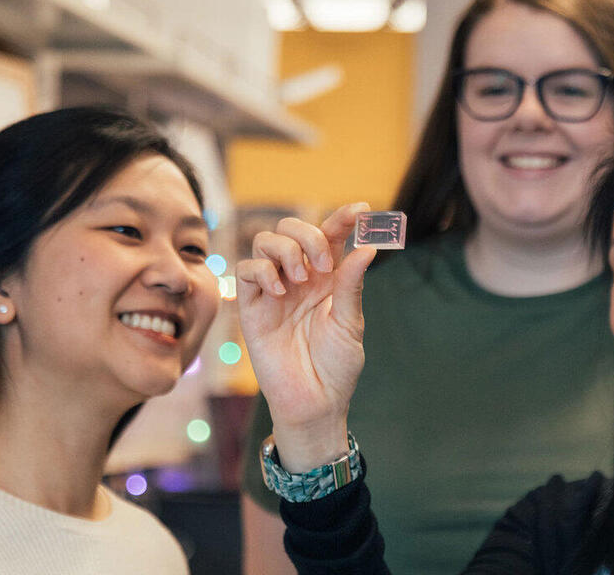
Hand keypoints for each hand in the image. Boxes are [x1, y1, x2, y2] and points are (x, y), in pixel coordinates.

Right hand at [236, 203, 375, 471]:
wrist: (314, 402)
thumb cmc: (336, 366)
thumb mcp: (350, 324)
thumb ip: (351, 284)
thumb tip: (367, 248)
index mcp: (328, 278)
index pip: (332, 235)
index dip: (344, 218)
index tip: (362, 209)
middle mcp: (300, 277)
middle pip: (293, 228)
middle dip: (309, 235)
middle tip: (321, 265)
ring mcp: (274, 289)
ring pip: (266, 240)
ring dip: (285, 249)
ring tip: (300, 280)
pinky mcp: (252, 306)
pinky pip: (246, 270)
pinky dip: (262, 270)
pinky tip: (279, 291)